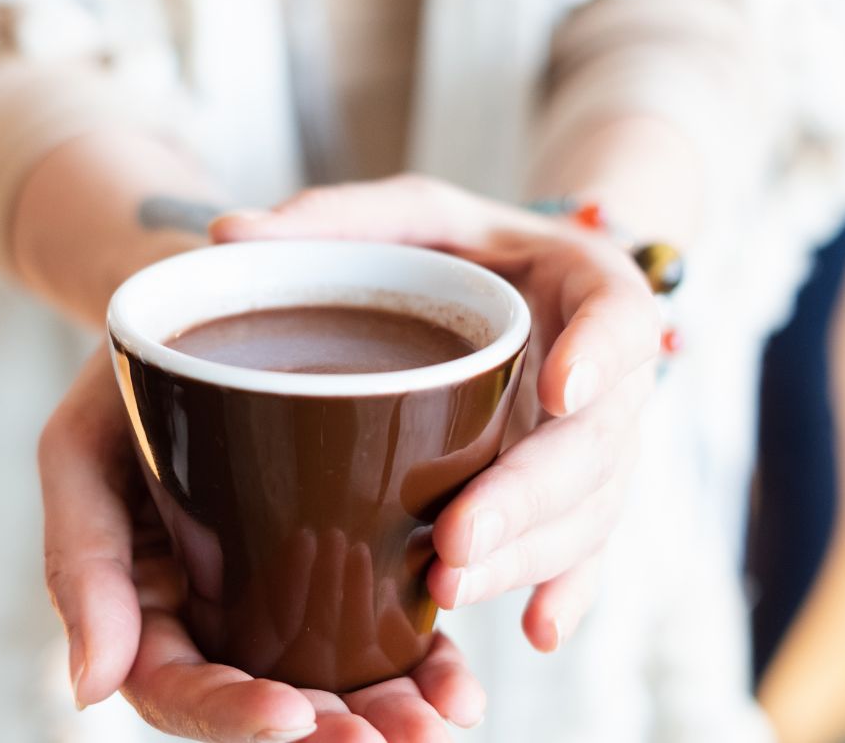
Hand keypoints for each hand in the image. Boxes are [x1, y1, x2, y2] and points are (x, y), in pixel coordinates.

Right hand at [39, 348, 486, 740]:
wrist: (198, 309)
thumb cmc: (128, 379)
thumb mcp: (81, 448)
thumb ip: (80, 561)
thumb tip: (88, 690)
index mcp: (147, 610)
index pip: (178, 688)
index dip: (231, 714)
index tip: (292, 714)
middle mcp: (219, 617)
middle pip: (270, 700)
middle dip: (331, 731)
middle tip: (394, 740)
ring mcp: (284, 595)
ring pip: (335, 680)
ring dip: (389, 712)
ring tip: (444, 723)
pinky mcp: (344, 562)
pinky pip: (384, 630)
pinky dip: (424, 666)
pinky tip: (460, 691)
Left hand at [211, 174, 660, 651]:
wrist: (531, 284)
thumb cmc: (466, 246)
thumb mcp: (413, 215)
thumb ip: (334, 220)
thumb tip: (225, 234)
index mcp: (587, 287)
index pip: (619, 319)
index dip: (600, 355)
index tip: (560, 388)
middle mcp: (608, 375)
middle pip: (595, 444)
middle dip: (527, 496)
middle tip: (455, 533)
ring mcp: (601, 442)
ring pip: (588, 510)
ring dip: (526, 556)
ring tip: (450, 585)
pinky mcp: (582, 494)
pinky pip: (587, 550)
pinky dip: (567, 591)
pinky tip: (537, 630)